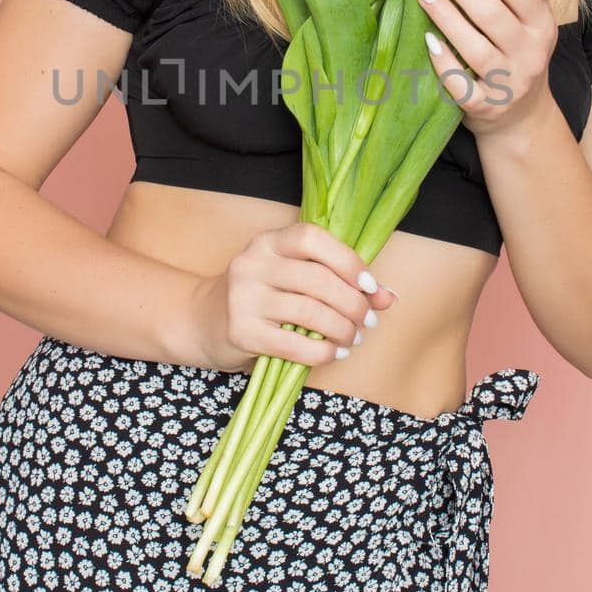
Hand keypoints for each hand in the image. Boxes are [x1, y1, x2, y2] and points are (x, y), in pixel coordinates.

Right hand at [187, 221, 399, 371]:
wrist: (203, 322)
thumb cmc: (260, 298)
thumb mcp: (293, 279)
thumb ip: (339, 282)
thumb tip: (389, 297)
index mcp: (268, 242)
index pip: (312, 238)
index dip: (347, 260)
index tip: (369, 285)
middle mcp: (252, 263)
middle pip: (318, 280)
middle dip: (353, 304)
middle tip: (367, 321)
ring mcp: (243, 297)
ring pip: (311, 313)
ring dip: (342, 330)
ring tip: (352, 338)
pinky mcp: (241, 331)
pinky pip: (295, 345)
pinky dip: (323, 353)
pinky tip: (334, 353)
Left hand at [412, 0, 557, 139]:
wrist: (522, 118)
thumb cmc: (519, 56)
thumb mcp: (535, 21)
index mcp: (542, 25)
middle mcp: (530, 53)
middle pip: (490, 11)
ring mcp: (509, 83)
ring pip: (475, 46)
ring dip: (444, 14)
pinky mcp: (486, 107)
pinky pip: (462, 85)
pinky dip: (444, 63)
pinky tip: (427, 40)